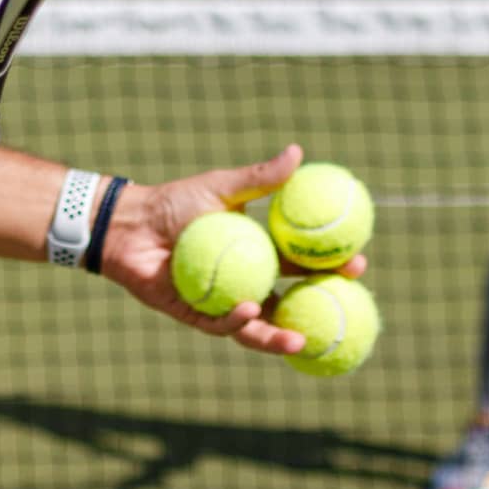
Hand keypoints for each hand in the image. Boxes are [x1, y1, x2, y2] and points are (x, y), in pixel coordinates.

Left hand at [95, 145, 366, 357]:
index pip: (303, 265)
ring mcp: (221, 302)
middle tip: (342, 301)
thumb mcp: (222, 187)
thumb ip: (259, 177)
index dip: (331, 268)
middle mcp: (245, 281)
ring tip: (301, 337)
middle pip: (290, 303)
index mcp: (257, 254)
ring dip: (280, 336)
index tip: (358, 262)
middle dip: (318, 310)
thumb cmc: (174, 202)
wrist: (130, 222)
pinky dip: (237, 320)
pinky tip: (251, 310)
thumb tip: (297, 152)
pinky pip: (219, 324)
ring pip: (258, 327)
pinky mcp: (194, 315)